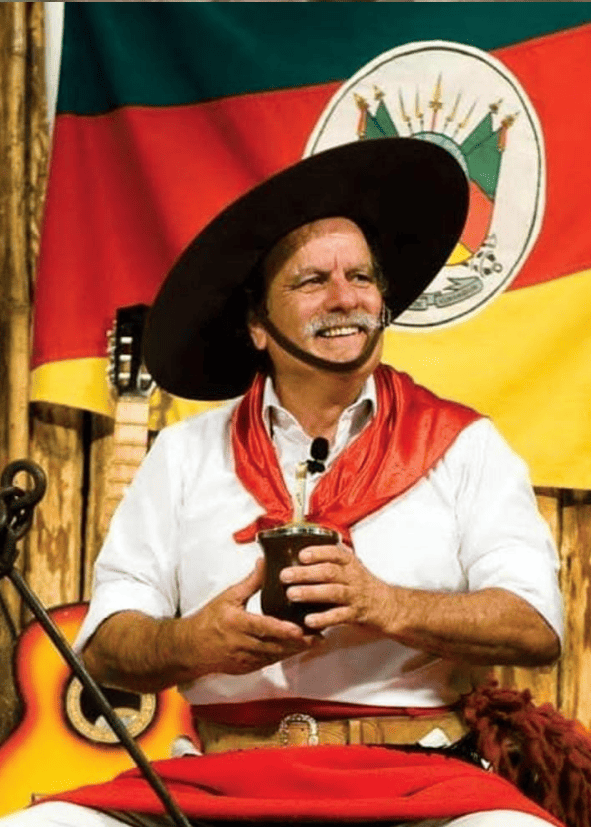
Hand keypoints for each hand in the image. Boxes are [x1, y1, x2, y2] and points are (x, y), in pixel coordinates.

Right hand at [184, 558, 318, 676]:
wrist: (190, 648)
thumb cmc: (209, 620)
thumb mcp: (228, 596)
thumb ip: (250, 582)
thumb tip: (265, 562)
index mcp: (237, 623)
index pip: (263, 627)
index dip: (283, 630)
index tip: (300, 630)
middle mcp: (242, 644)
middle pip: (275, 645)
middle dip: (298, 642)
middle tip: (319, 635)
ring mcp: (245, 659)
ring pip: (275, 656)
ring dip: (295, 649)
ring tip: (315, 640)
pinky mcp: (247, 668)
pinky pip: (269, 662)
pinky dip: (284, 655)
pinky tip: (297, 648)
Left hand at [279, 543, 392, 632]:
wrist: (388, 605)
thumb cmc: (362, 584)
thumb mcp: (350, 566)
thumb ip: (331, 559)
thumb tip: (301, 549)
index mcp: (349, 563)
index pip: (335, 553)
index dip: (318, 553)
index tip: (301, 554)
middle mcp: (352, 577)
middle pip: (329, 572)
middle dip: (306, 573)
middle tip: (285, 575)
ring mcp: (355, 596)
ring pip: (333, 592)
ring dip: (311, 593)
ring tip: (292, 594)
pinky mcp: (356, 614)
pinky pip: (339, 616)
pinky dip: (324, 618)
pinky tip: (309, 620)